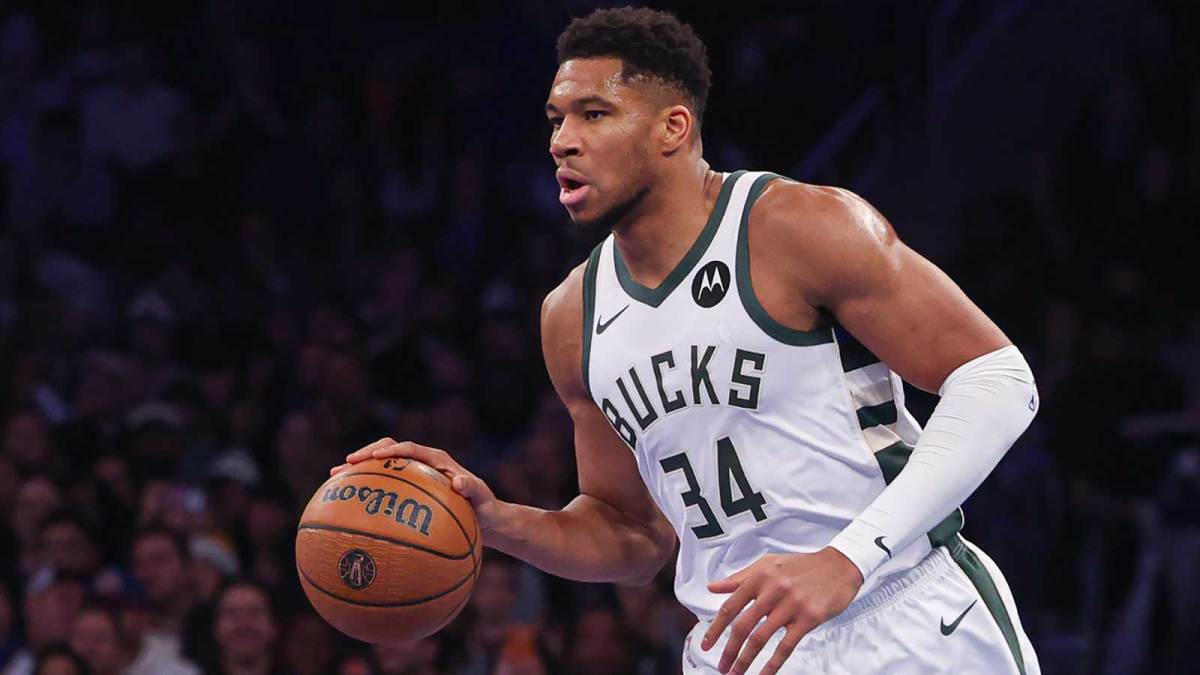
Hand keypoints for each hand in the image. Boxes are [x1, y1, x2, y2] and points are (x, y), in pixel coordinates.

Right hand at [330, 438, 500, 530]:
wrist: (484, 517)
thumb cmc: (484, 507)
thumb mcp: (482, 498)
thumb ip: (472, 488)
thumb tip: (458, 482)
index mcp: (436, 459)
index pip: (409, 448)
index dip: (389, 450)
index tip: (372, 457)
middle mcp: (422, 463)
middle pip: (388, 450)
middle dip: (366, 454)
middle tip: (345, 464)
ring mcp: (414, 475)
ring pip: (382, 465)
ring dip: (360, 468)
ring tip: (335, 477)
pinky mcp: (409, 489)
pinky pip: (385, 484)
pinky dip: (367, 488)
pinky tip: (347, 503)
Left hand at [701, 548, 863, 673]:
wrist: (838, 566)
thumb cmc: (801, 566)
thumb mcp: (767, 565)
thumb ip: (739, 578)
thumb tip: (712, 588)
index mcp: (759, 577)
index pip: (731, 607)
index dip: (715, 628)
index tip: (706, 644)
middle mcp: (772, 590)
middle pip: (742, 626)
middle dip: (728, 650)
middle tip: (721, 667)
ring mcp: (790, 605)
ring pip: (761, 638)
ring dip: (745, 660)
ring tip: (735, 673)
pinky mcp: (808, 618)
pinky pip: (786, 646)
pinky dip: (772, 664)